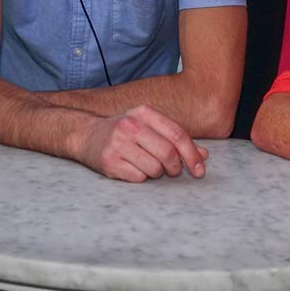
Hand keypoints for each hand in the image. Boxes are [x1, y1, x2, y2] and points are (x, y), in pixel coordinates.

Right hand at [74, 105, 207, 181]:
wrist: (86, 135)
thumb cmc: (124, 133)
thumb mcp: (149, 127)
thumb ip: (176, 139)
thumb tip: (204, 155)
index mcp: (144, 113)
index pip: (176, 134)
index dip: (192, 154)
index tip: (199, 170)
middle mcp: (130, 125)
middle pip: (167, 153)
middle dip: (175, 167)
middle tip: (172, 171)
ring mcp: (118, 144)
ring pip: (154, 168)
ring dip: (157, 173)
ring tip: (147, 166)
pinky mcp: (109, 162)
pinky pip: (139, 177)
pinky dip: (141, 177)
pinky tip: (132, 168)